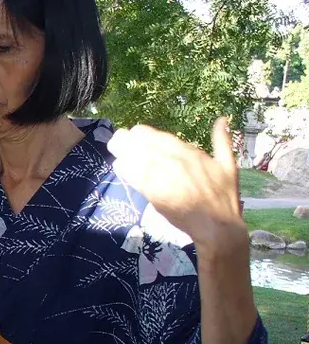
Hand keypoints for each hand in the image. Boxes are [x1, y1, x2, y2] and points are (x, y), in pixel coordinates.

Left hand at [107, 118, 245, 252]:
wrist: (216, 224)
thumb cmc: (223, 195)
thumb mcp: (228, 164)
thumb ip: (222, 140)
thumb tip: (222, 119)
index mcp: (188, 151)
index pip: (156, 135)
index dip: (141, 133)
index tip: (134, 134)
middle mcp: (173, 159)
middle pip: (140, 142)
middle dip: (127, 139)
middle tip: (119, 140)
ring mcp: (162, 175)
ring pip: (133, 156)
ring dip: (122, 150)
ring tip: (115, 148)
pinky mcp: (153, 191)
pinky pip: (132, 175)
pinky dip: (124, 168)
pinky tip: (118, 165)